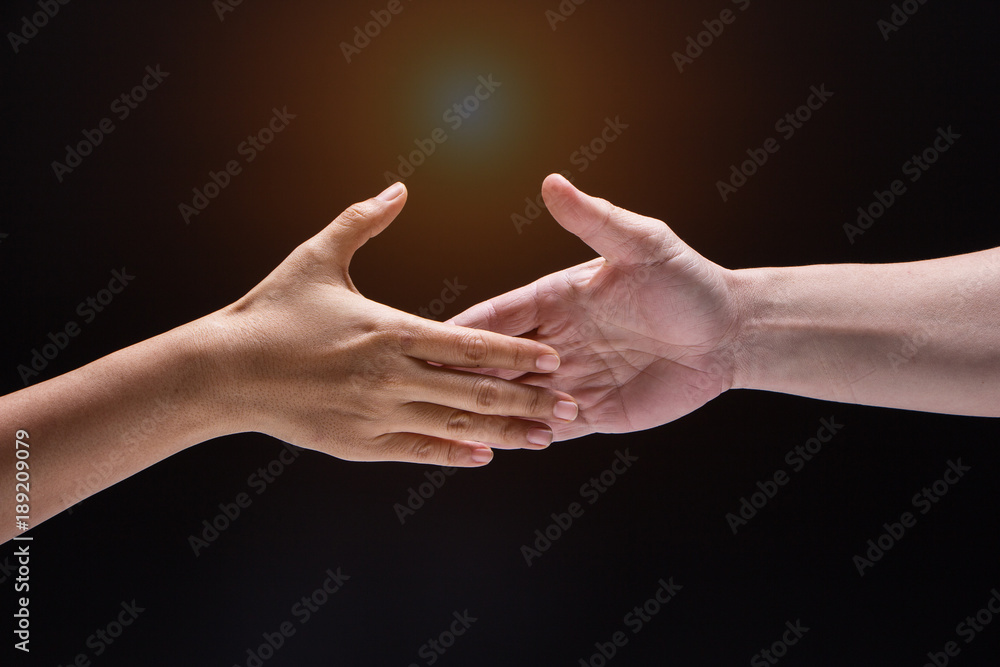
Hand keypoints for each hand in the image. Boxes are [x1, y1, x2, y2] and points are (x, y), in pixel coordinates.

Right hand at [200, 182, 578, 465]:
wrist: (223, 371)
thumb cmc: (272, 309)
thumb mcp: (317, 256)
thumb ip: (363, 221)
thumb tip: (398, 187)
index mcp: (391, 331)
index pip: (471, 344)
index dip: (517, 353)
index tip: (554, 358)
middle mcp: (391, 377)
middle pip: (476, 392)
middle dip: (529, 400)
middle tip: (572, 404)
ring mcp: (376, 415)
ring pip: (455, 427)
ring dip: (505, 432)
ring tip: (546, 436)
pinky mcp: (358, 445)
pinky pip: (418, 451)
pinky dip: (454, 453)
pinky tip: (484, 454)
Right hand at [450, 174, 740, 439]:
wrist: (732, 334)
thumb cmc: (688, 282)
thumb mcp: (643, 244)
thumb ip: (595, 219)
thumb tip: (552, 182)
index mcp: (555, 298)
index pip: (497, 316)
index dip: (461, 329)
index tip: (420, 339)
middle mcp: (556, 340)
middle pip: (497, 363)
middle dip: (463, 377)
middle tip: (421, 392)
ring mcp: (572, 379)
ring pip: (517, 399)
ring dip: (489, 411)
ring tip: (449, 425)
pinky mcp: (594, 412)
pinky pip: (550, 427)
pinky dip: (525, 435)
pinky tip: (499, 445)